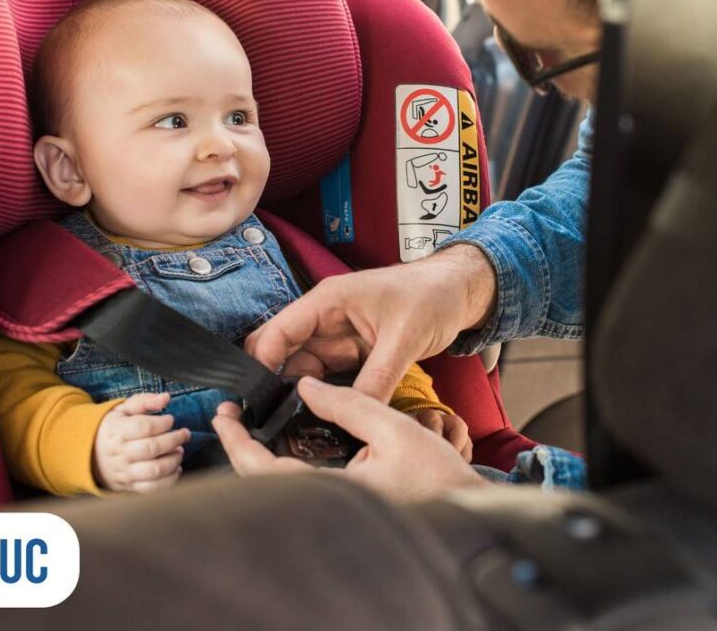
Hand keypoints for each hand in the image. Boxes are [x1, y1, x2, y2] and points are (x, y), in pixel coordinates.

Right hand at [92, 392, 190, 493]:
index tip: (170, 419)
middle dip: (174, 440)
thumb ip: (145, 401)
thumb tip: (166, 398)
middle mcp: (120, 453)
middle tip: (184, 434)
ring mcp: (125, 472)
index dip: (162, 423)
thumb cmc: (114, 429)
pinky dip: (170, 479)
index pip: (143, 427)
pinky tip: (176, 468)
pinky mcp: (130, 486)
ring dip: (174, 460)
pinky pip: (153, 488)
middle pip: (152, 448)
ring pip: (155, 470)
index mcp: (117, 431)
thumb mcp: (123, 410)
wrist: (90, 455)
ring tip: (179, 450)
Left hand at [212, 378, 488, 501]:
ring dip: (261, 454)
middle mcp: (328, 505)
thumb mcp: (395, 428)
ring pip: (281, 483)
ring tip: (253, 421)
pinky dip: (285, 461)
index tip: (224, 415)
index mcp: (334, 491)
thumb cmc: (438, 474)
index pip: (265, 470)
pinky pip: (301, 485)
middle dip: (242, 447)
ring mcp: (334, 508)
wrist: (467, 506)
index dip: (238, 442)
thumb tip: (307, 386)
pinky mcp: (344, 505)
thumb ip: (348, 404)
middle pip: (264, 481)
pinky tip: (287, 439)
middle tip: (231, 415)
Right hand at [246, 244, 497, 400]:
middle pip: (283, 353)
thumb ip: (377, 378)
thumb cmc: (432, 297)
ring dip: (299, 394)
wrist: (459, 291)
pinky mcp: (352, 351)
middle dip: (274, 384)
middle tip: (273, 421)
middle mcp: (326, 318)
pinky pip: (328, 376)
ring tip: (295, 426)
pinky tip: (322, 417)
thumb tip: (354, 414)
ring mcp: (338, 336)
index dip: (262, 364)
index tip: (257, 401)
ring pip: (303, 369)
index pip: (279, 332)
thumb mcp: (404, 339)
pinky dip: (323, 395)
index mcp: (329, 301)